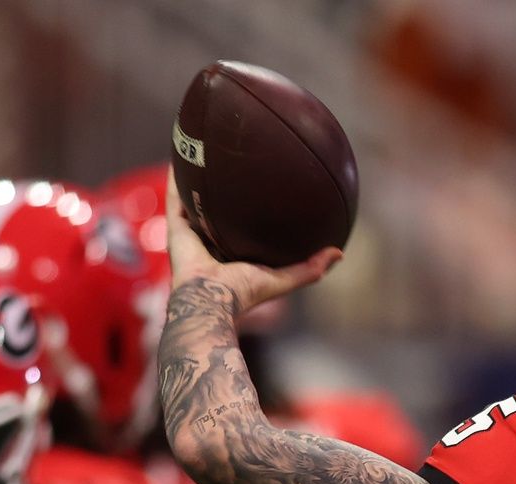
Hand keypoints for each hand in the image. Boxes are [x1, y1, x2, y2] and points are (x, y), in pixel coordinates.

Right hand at [165, 169, 340, 314]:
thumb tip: (339, 252)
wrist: (210, 299)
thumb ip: (310, 268)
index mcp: (233, 255)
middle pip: (218, 212)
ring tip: (204, 152)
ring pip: (194, 202)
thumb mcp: (284, 278)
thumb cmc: (245, 293)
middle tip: (234, 167)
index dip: (250, 213)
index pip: (242, 229)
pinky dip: (177, 179)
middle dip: (224, 193)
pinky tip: (183, 156)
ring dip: (198, 180)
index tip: (261, 193)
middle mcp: (211, 243)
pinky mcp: (176, 229)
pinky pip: (176, 198)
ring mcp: (192, 235)